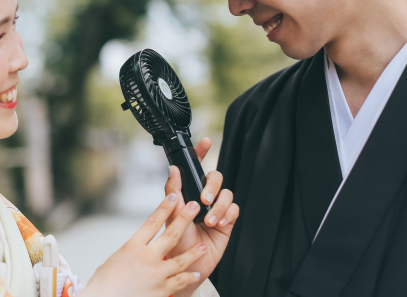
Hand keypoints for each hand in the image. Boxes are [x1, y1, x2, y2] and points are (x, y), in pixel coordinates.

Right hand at [80, 193, 207, 296]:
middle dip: (185, 218)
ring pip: (181, 260)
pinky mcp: (161, 290)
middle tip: (195, 207)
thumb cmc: (103, 285)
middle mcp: (146, 258)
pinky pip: (179, 281)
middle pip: (171, 234)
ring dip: (194, 252)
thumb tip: (133, 250)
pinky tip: (196, 274)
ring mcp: (156, 274)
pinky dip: (189, 277)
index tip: (173, 196)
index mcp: (132, 247)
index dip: (164, 207)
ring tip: (203, 246)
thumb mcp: (112, 261)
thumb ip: (128, 253)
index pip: (152, 222)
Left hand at [164, 138, 238, 296]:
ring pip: (227, 194)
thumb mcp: (171, 215)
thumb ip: (174, 191)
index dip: (201, 153)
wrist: (184, 265)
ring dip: (219, 205)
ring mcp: (216, 208)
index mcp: (188, 192)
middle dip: (212, 185)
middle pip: (216, 178)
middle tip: (204, 200)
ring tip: (209, 220)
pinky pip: (234, 209)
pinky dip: (227, 214)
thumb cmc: (173, 242)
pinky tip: (218, 224)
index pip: (195, 169)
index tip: (205, 142)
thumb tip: (172, 168)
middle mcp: (203, 198)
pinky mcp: (227, 221)